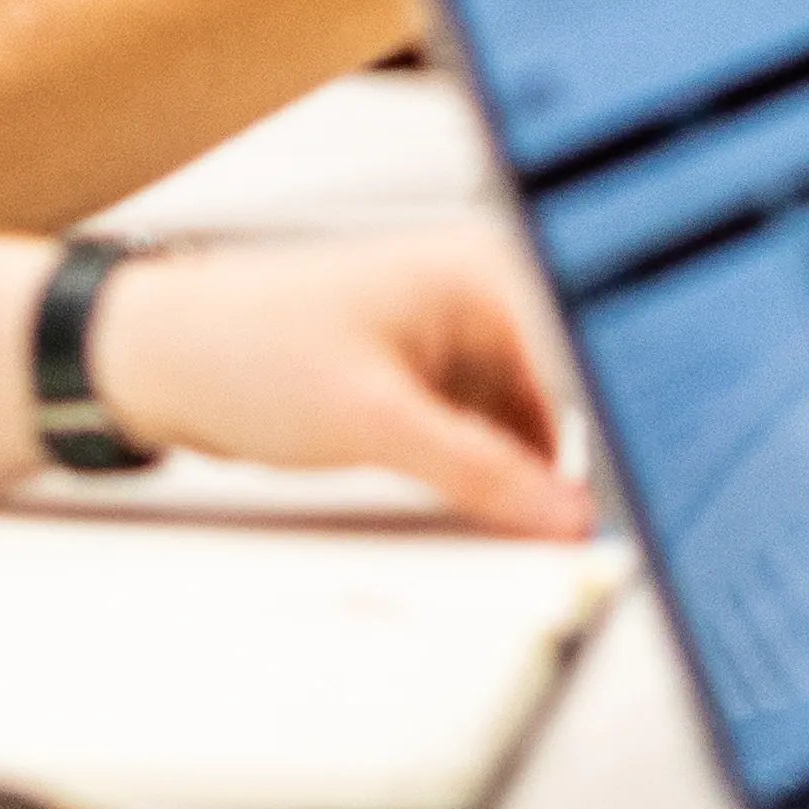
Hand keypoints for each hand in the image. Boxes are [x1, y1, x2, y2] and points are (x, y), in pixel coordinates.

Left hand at [76, 228, 592, 536]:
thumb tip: (564, 516)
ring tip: (550, 538)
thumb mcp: (373, 420)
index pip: (589, 346)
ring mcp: (461, 341)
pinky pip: (496, 439)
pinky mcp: (436, 382)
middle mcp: (485, 296)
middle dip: (588, 460)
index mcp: (485, 271)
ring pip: (537, 425)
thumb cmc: (247, 349)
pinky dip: (499, 481)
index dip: (629, 419)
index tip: (649, 489)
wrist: (160, 360)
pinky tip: (500, 520)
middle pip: (575, 390)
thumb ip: (478, 471)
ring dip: (538, 479)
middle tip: (597, 535)